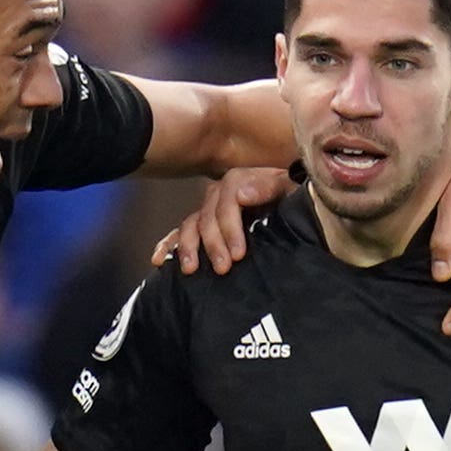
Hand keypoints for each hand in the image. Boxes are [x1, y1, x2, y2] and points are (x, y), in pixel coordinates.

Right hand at [154, 168, 296, 273]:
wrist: (292, 203)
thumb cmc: (293, 197)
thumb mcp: (289, 187)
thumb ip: (268, 186)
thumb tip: (241, 195)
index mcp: (239, 181)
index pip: (227, 201)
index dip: (230, 227)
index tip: (239, 253)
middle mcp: (219, 194)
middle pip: (207, 217)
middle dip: (213, 244)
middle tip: (224, 268)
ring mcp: (208, 210)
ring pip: (191, 225)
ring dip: (189, 247)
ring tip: (191, 269)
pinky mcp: (202, 226)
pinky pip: (179, 233)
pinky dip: (168, 245)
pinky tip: (158, 260)